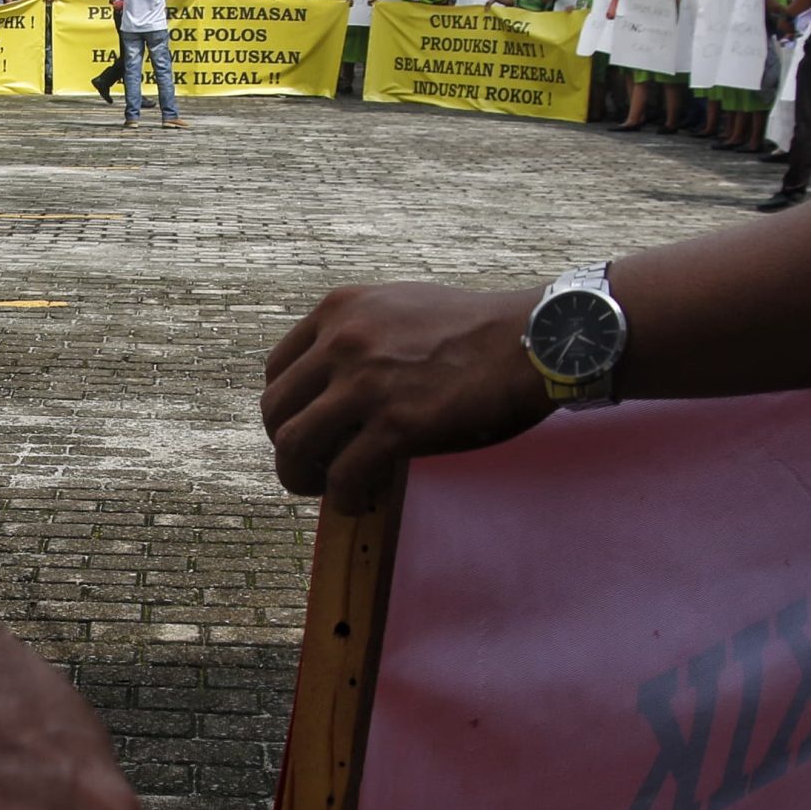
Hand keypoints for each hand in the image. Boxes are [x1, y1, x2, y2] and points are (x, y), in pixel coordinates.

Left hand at [262, 283, 548, 510]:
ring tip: (326, 491)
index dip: (286, 409)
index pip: (276, 369)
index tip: (307, 430)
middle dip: (287, 448)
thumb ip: (360, 334)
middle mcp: (343, 341)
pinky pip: (343, 475)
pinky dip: (342, 499)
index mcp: (339, 309)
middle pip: (275, 410)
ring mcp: (366, 382)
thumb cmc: (477, 329)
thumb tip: (335, 382)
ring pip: (293, 445)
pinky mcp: (397, 423)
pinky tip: (359, 502)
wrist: (536, 338)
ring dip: (300, 478)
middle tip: (311, 469)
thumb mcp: (400, 307)